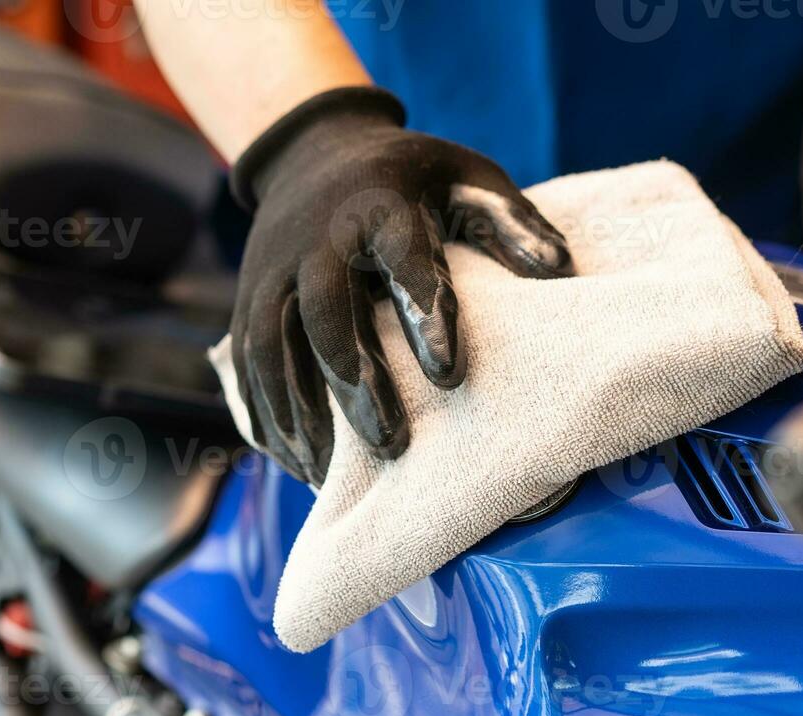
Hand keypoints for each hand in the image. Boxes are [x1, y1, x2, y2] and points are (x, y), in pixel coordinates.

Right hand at [228, 87, 572, 484]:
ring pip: (269, 347)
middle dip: (354, 383)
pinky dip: (265, 419)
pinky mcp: (245, 303)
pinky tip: (297, 464)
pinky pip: (243, 368)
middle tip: (392, 446)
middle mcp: (314, 239)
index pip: (401, 258)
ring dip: (298, 414)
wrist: (315, 152)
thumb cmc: (412, 179)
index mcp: (379, 204)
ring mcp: (270, 272)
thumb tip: (559, 270)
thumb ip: (513, 223)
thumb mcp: (468, 178)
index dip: (425, 313)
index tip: (452, 374)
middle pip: (324, 314)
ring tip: (330, 475)